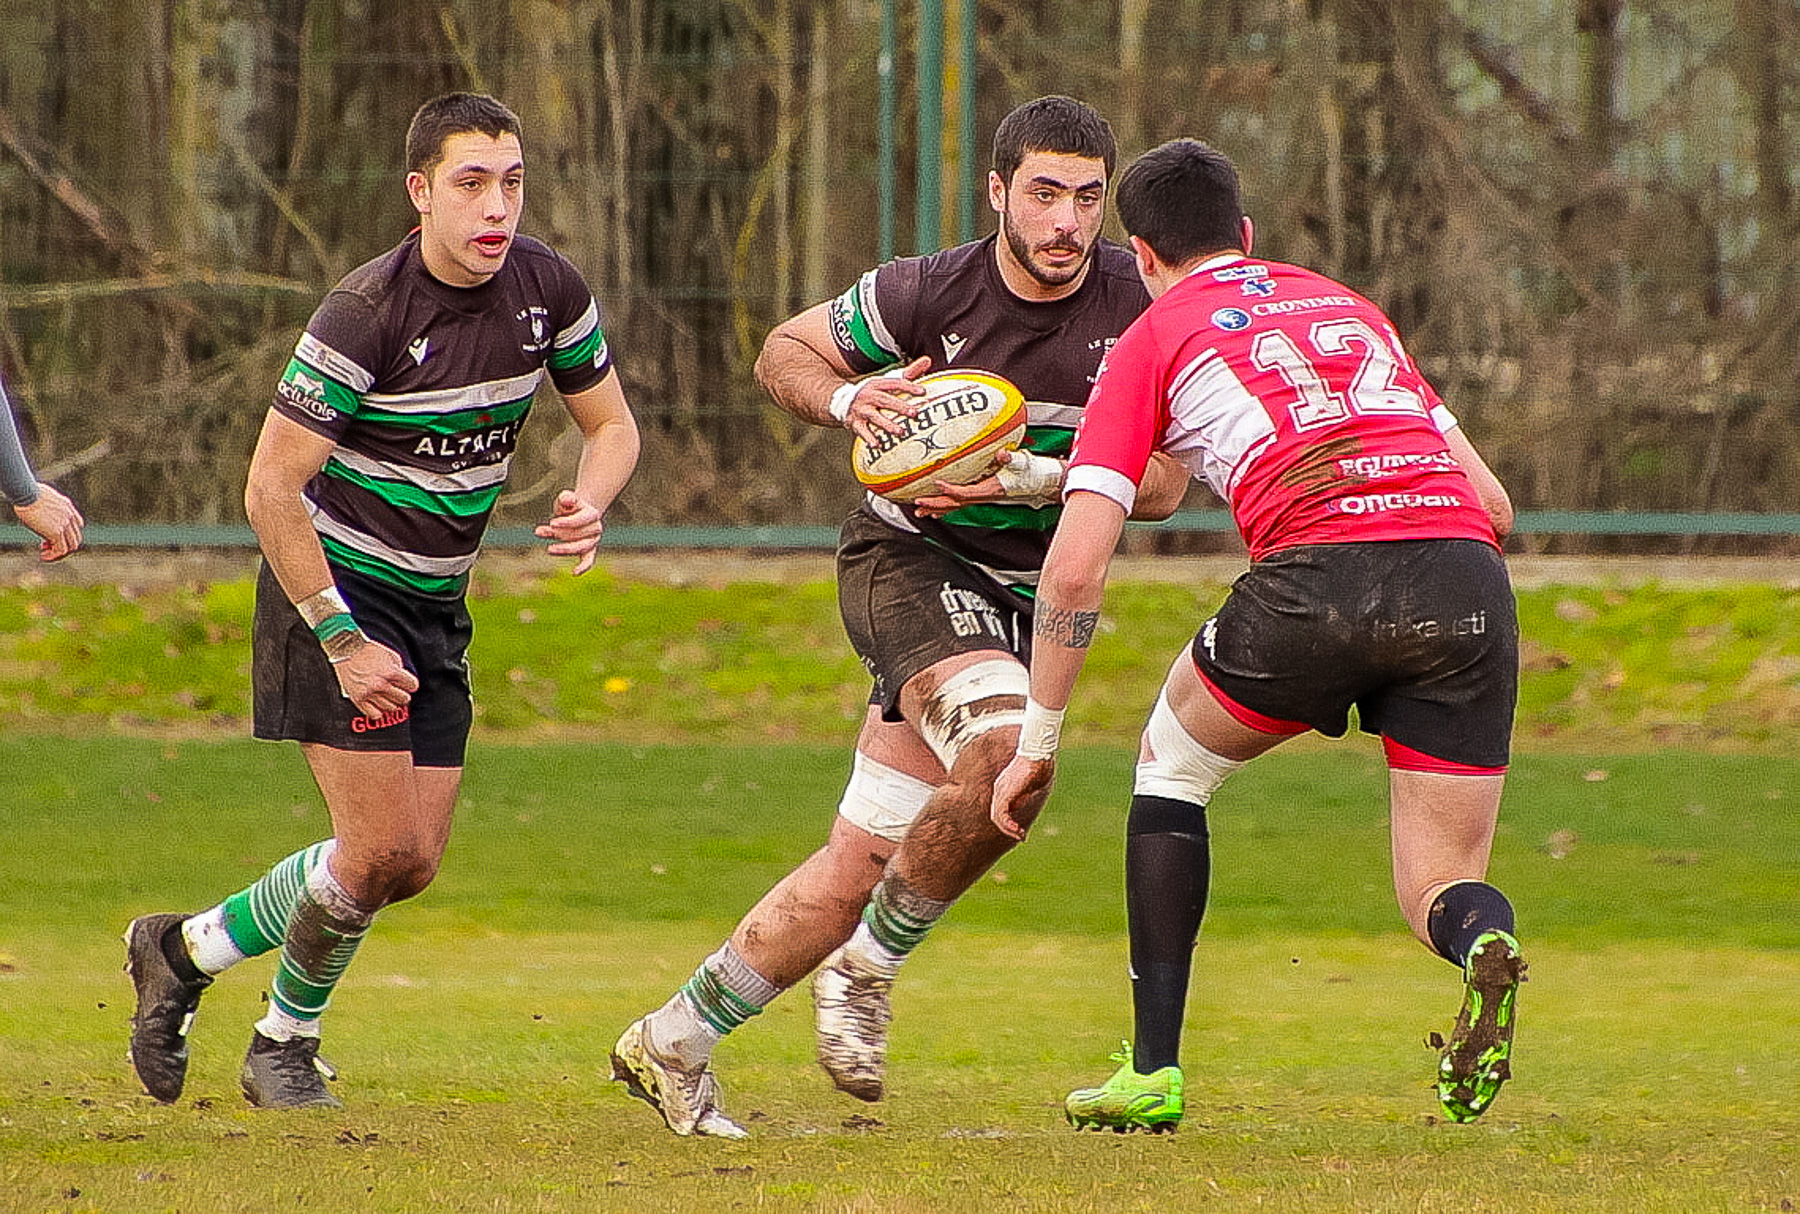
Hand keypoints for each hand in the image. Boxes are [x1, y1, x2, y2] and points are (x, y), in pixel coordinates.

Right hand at [13, 483, 82, 560]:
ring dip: (58, 552)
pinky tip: (43, 556)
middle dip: (64, 544)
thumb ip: (47, 505)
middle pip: (75, 537)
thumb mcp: (43, 497)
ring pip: (70, 546)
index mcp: (68, 507)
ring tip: (45, 553)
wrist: (26, 493)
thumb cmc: (27, 492)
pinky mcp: (57, 532)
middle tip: (47, 545)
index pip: (77, 525)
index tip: (52, 534)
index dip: (67, 534)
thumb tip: (37, 509)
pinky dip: (53, 555)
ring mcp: (65, 524)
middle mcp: (70, 516)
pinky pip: (61, 549)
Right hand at [332, 638, 418, 722]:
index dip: (411, 685)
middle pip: (403, 698)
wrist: (346, 650)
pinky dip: (379, 712)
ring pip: (391, 707)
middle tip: (398, 692)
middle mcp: (381, 684)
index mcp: (391, 672)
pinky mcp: (358, 699)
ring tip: (387, 697)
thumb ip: (399, 670)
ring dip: (391, 703)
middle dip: (403, 695)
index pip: (412, 685)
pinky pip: (374, 714)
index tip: (408, 685)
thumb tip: (404, 681)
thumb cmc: (368, 651)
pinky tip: (378, 705)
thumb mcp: (390, 655)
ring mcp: (369, 693)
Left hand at [535, 489, 604, 574]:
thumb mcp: (567, 498)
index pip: (581, 520)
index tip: (552, 523)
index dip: (566, 522)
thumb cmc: (570, 506)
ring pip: (580, 548)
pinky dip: (583, 567)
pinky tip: (574, 573)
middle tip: (540, 531)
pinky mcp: (588, 550)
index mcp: (593, 514)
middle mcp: (596, 529)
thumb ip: (567, 498)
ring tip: (549, 549)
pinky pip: (589, 560)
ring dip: (564, 548)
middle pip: (578, 534)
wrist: (579, 512)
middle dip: (559, 534)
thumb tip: (566, 500)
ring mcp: (593, 541)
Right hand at [841, 356, 931, 447]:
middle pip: (885, 400)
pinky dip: (869, 438)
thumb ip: (908, 373)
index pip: (895, 383)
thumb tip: (927, 360)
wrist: (841, 401)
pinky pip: (861, 431)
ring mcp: (860, 409)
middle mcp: (868, 395)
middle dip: (900, 407)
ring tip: (900, 432)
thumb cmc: (873, 392)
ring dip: (887, 424)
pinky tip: (877, 445)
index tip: (923, 392)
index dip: (909, 387)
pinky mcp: (854, 422)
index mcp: (877, 384)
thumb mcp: (887, 380)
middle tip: (914, 413)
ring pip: (874, 417)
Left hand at [912, 449, 1063, 517]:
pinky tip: (935, 509)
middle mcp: (983, 496)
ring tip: (919, 511)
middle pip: (954, 504)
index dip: (951, 490)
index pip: (966, 492)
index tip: (937, 484)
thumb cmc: (1030, 472)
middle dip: (935, 504)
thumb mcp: (1022, 462)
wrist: (1038, 482)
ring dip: (936, 509)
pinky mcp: (981, 495)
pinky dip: (946, 507)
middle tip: (917, 503)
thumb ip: (1011, 458)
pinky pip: (960, 503)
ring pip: (955, 506)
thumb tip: (1002, 453)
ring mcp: (981, 497)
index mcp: (991, 489)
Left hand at [990, 753, 1055, 840]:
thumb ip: (1032, 789)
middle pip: (997, 814)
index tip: (1020, 828)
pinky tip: (1017, 831)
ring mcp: (1000, 792)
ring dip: (1009, 830)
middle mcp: (999, 789)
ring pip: (997, 818)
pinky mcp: (1003, 795)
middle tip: (1021, 836)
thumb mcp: (1036, 780)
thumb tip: (1036, 795)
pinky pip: (1000, 815)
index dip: (1009, 820)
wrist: (1037, 755)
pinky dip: (1008, 826)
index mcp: (1005, 785)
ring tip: (1021, 836)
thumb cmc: (1040, 763)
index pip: (1001, 806)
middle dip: (1009, 828)